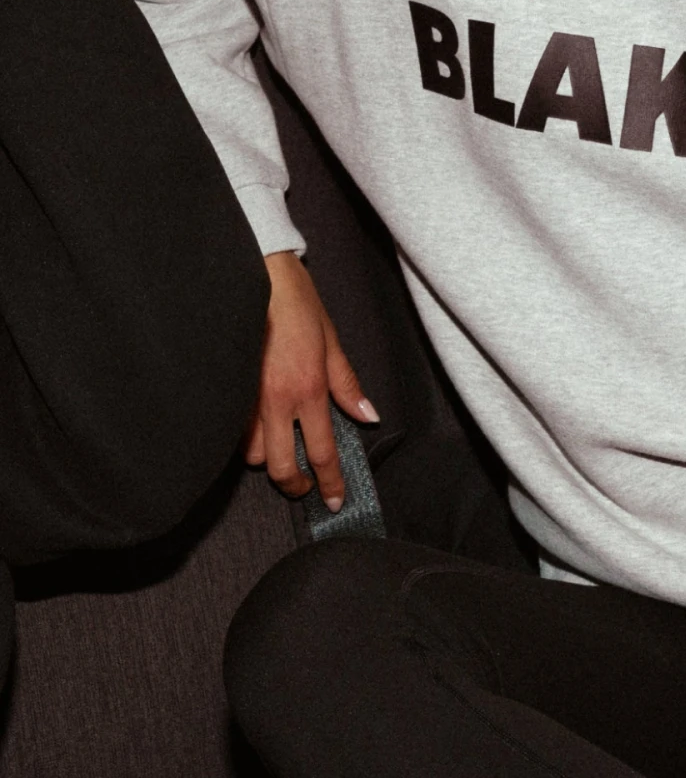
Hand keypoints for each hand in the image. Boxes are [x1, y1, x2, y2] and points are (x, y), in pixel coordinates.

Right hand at [245, 251, 378, 509]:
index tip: (333, 502)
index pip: (322, 452)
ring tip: (282, 446)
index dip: (330, 482)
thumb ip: (347, 384)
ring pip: (253, 455)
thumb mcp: (332, 342)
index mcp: (307, 389)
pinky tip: (258, 429)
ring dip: (269, 458)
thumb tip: (368, 416)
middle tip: (305, 485)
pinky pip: (234, 433)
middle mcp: (274, 401)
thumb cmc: (297, 305)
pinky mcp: (226, 391)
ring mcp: (244, 399)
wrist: (255, 276)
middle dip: (295, 485)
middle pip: (281, 468)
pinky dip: (247, 440)